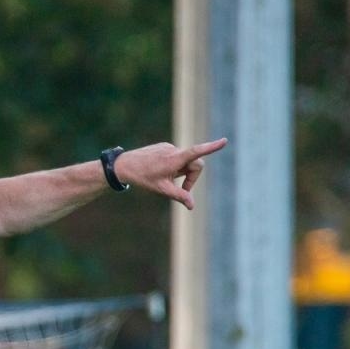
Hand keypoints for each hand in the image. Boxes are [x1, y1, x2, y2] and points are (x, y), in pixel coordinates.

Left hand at [112, 138, 227, 209]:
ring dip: (182, 173)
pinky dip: (175, 167)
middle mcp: (174, 150)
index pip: (196, 152)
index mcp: (174, 159)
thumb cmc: (143, 178)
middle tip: (182, 191)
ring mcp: (169, 147)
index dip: (211, 147)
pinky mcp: (165, 147)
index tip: (224, 141)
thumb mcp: (162, 190)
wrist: (125, 165)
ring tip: (166, 178)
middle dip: (192, 177)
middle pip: (195, 164)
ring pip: (186, 162)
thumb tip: (192, 206)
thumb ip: (179, 196)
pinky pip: (177, 158)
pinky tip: (160, 171)